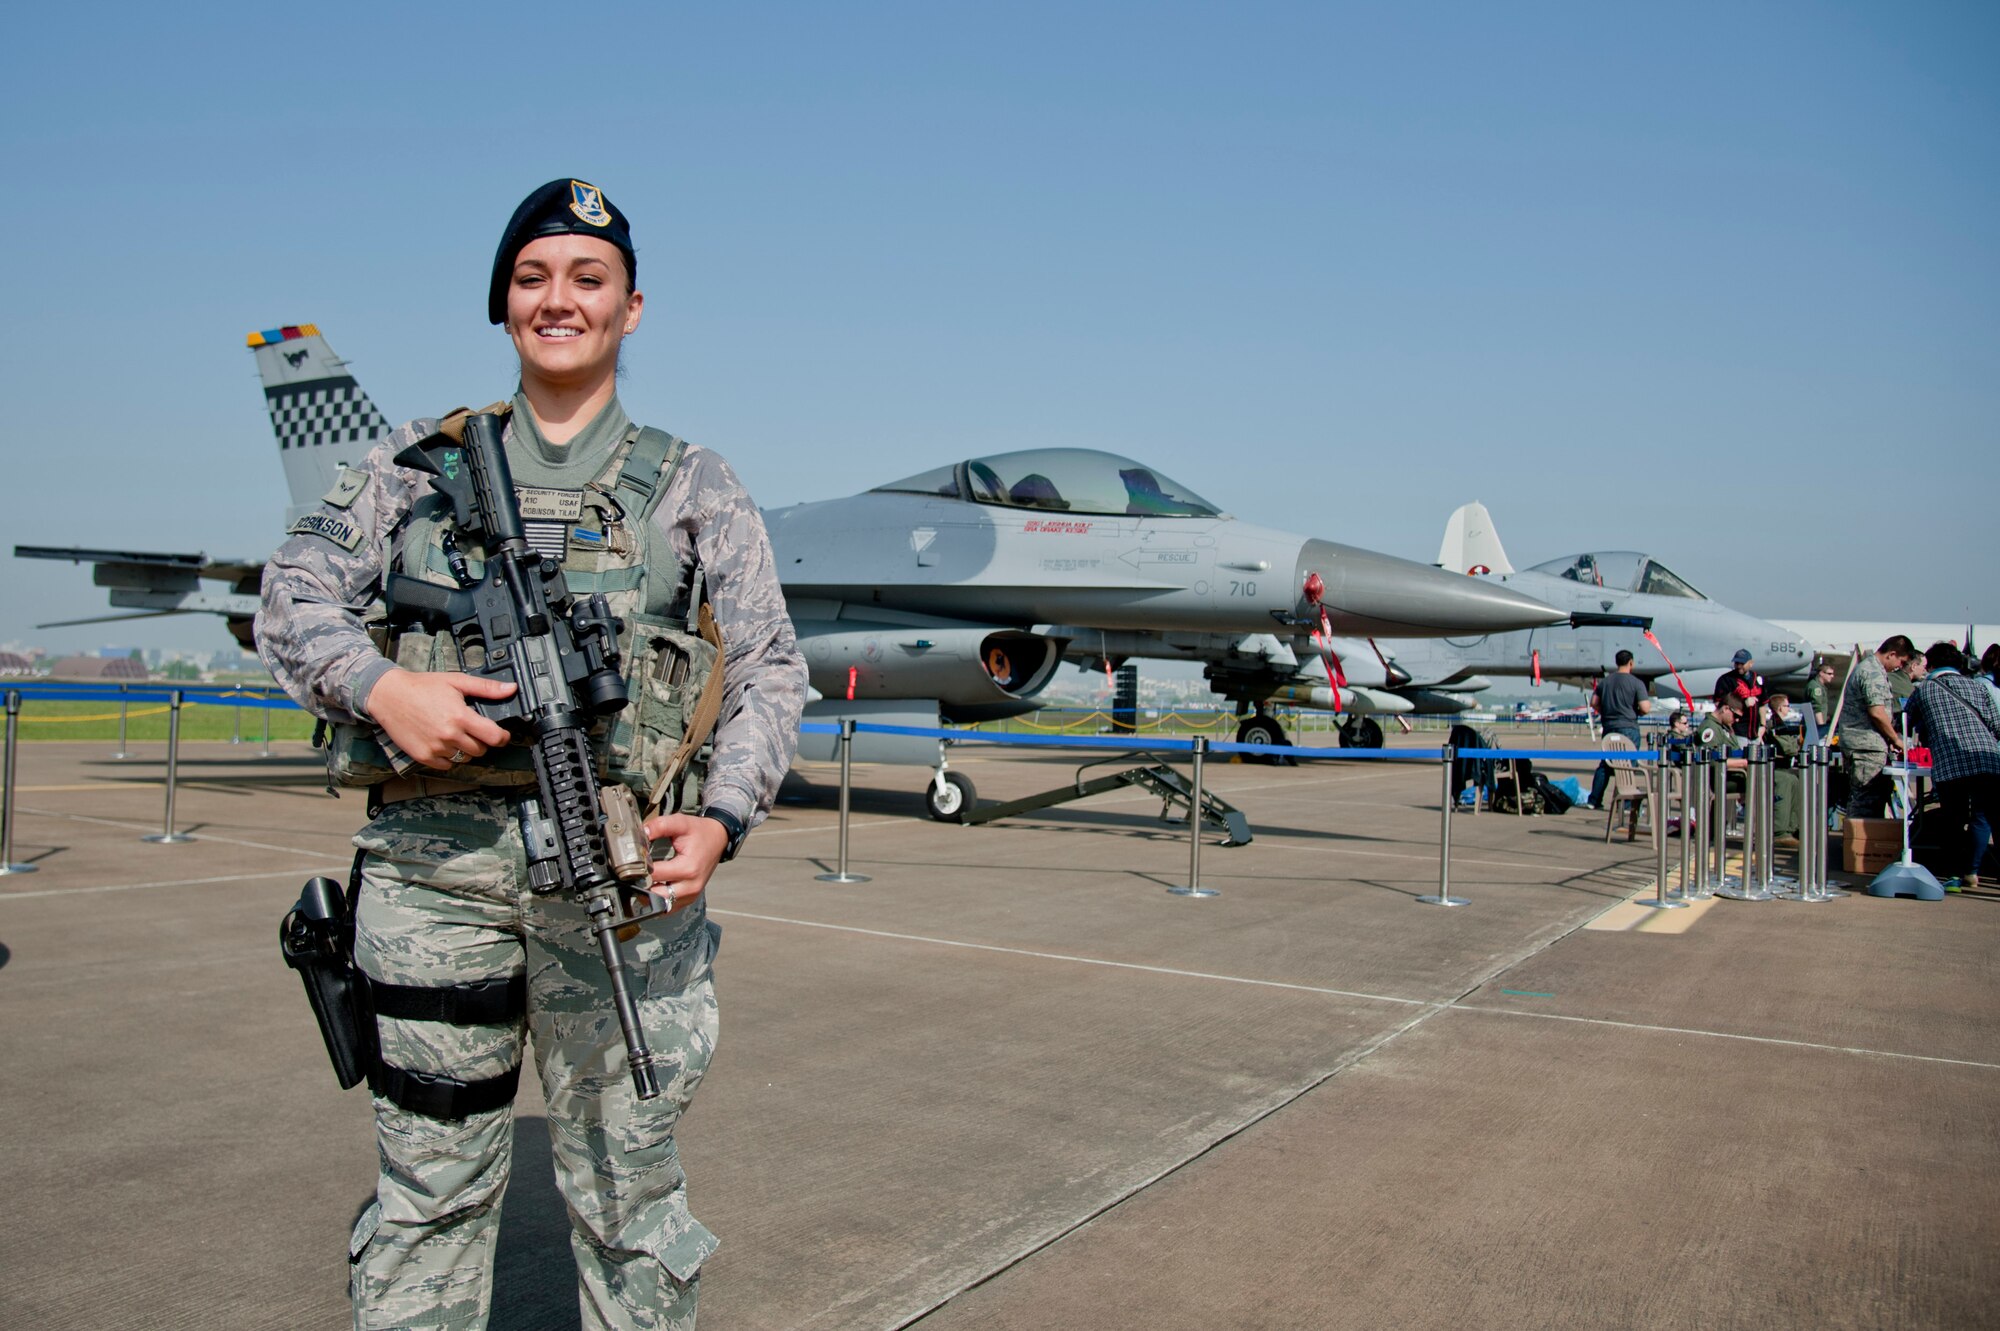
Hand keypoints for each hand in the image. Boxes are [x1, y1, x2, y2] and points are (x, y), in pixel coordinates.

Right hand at [366, 668, 515, 770]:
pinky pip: (447, 765)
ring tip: (455, 733)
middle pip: (481, 750)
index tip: (501, 735)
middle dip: (482, 741)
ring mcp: (436, 748)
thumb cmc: (422, 687)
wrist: (389, 696)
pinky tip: (443, 742)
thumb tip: (510, 689)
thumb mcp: (456, 681)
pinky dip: (449, 757)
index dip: (502, 737)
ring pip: (464, 758)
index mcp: (460, 717)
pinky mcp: (423, 756)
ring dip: (465, 749)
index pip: (494, 737)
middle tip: (473, 729)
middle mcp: (449, 735)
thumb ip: (486, 688)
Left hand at [643, 813, 727, 910]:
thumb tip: (641, 832)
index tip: (636, 860)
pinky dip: (658, 899)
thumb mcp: (681, 822)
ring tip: (645, 879)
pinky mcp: (689, 899)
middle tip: (636, 872)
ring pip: (661, 904)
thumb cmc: (699, 832)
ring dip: (650, 894)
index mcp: (688, 868)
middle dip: (643, 884)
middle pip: (655, 894)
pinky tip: (655, 886)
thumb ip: (660, 826)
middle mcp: (690, 886)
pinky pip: (668, 907)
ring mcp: (691, 895)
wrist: (717, 839)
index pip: (654, 875)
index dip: (641, 867)